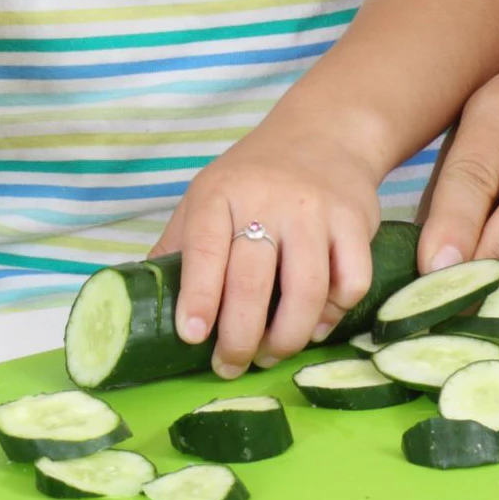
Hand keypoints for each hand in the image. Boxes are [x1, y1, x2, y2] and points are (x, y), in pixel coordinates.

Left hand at [155, 125, 383, 377]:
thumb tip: (142, 302)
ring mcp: (315, 211)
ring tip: (272, 354)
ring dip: (287, 339)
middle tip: (229, 365)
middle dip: (239, 339)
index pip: (204, 249)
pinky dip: (332, 316)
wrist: (323, 134)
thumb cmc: (253, 178)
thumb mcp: (206, 197)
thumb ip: (179, 246)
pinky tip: (315, 323)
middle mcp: (268, 199)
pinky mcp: (356, 222)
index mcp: (220, 194)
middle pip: (252, 282)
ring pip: (306, 292)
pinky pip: (351, 284)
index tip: (192, 337)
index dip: (197, 297)